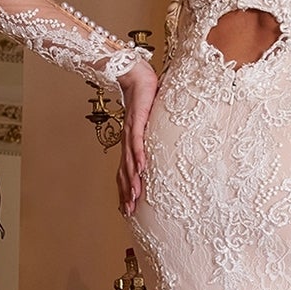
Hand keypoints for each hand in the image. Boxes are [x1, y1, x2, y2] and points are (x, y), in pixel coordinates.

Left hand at [116, 60, 157, 217]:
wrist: (136, 76)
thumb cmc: (144, 99)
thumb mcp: (151, 124)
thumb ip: (155, 138)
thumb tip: (166, 150)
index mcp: (129, 144)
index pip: (125, 172)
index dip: (125, 191)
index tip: (127, 208)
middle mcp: (127, 142)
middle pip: (124, 173)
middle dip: (126, 193)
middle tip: (129, 212)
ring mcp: (130, 132)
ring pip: (129, 162)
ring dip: (132, 180)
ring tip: (135, 198)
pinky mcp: (136, 122)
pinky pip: (136, 142)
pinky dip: (138, 156)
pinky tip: (141, 169)